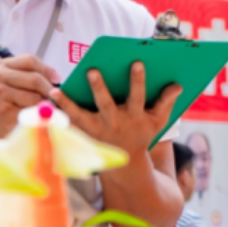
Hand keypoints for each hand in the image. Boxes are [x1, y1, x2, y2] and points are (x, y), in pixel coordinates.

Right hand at [0, 55, 65, 137]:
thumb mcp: (7, 79)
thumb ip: (27, 74)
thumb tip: (56, 79)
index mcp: (1, 66)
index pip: (30, 60)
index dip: (47, 70)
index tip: (57, 79)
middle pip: (35, 79)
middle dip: (49, 89)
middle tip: (55, 97)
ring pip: (35, 97)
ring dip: (43, 104)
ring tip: (41, 108)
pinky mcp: (4, 112)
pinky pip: (30, 112)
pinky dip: (36, 115)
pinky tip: (33, 117)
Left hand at [56, 61, 180, 156]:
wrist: (128, 164)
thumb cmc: (144, 134)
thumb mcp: (160, 121)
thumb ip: (167, 102)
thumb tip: (177, 85)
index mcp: (135, 116)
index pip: (138, 96)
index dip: (138, 80)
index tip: (136, 62)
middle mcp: (116, 122)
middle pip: (106, 104)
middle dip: (100, 88)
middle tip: (92, 70)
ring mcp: (98, 129)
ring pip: (81, 115)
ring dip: (69, 104)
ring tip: (55, 91)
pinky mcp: (86, 134)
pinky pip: (69, 123)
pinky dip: (59, 114)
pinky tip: (49, 99)